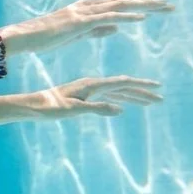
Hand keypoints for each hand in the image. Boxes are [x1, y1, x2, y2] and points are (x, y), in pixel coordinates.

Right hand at [0, 0, 174, 55]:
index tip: (159, 7)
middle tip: (170, 6)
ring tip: (164, 8)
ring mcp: (85, 12)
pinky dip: (127, 15)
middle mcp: (89, 6)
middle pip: (126, 1)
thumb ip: (98, 29)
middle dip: (149, 2)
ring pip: (121, 5)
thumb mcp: (77, 33)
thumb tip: (117, 27)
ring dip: (145, 6)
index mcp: (88, 8)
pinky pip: (109, 17)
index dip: (140, 4)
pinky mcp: (81, 21)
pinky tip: (143, 17)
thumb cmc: (46, 36)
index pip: (120, 3)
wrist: (25, 36)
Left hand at [27, 76, 164, 120]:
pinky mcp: (83, 96)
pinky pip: (106, 97)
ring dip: (133, 96)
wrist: (32, 105)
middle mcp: (92, 85)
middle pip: (123, 87)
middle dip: (142, 92)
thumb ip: (96, 108)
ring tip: (149, 101)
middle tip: (160, 98)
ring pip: (116, 92)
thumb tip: (121, 109)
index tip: (158, 88)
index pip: (123, 83)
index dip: (142, 86)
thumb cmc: (50, 108)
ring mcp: (88, 90)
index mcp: (92, 85)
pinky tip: (124, 105)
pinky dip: (119, 100)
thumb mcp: (73, 110)